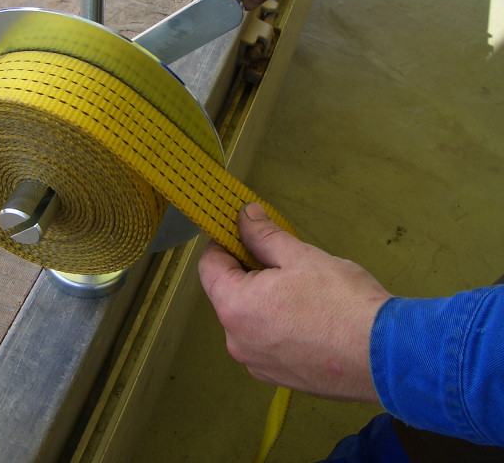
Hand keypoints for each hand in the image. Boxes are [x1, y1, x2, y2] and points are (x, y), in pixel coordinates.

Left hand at [198, 203, 390, 401]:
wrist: (385, 356)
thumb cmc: (342, 302)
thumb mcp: (300, 256)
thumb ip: (264, 236)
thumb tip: (245, 217)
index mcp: (234, 307)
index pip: (208, 267)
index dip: (223, 244)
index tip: (242, 232)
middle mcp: (236, 340)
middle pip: (227, 294)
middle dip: (247, 272)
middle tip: (282, 259)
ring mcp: (256, 364)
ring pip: (248, 320)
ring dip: (263, 300)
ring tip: (301, 291)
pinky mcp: (278, 378)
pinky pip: (266, 343)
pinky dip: (278, 327)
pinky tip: (308, 318)